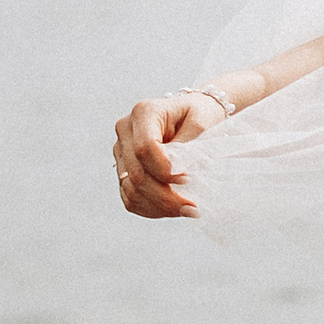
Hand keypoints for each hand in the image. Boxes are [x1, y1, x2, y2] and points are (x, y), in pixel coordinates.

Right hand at [112, 88, 226, 219]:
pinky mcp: (123, 169)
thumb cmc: (199, 115)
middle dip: (164, 196)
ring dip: (159, 206)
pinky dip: (151, 208)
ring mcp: (121, 151)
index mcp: (144, 112)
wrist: (192, 115)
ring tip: (186, 210)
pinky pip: (129, 198)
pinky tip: (172, 210)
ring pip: (131, 190)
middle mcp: (126, 131)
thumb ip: (189, 147)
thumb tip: (179, 173)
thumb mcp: (201, 122)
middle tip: (192, 208)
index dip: (164, 170)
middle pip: (136, 173)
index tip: (187, 180)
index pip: (145, 148)